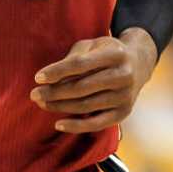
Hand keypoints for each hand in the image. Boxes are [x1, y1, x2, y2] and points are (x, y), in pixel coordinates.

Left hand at [30, 29, 156, 132]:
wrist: (138, 64)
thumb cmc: (106, 53)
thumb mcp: (93, 46)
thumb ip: (74, 58)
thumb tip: (48, 78)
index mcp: (115, 54)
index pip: (80, 64)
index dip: (57, 71)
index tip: (38, 77)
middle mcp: (123, 76)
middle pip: (81, 87)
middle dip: (54, 92)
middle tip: (34, 94)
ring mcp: (125, 96)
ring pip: (86, 105)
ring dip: (60, 106)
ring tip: (42, 103)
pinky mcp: (123, 113)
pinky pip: (96, 124)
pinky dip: (76, 126)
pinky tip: (58, 124)